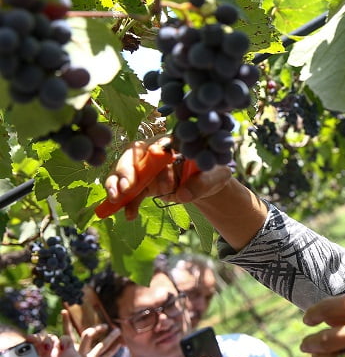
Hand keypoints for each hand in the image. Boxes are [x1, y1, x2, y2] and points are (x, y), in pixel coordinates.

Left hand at [25, 333, 102, 356]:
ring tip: (48, 346)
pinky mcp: (70, 350)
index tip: (22, 347)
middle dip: (35, 338)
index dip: (26, 348)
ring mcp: (59, 353)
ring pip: (51, 338)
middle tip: (31, 338)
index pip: (30, 353)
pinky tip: (63, 347)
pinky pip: (65, 339)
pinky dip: (63, 340)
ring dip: (48, 339)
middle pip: (39, 342)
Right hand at [62, 308, 121, 356]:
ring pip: (102, 344)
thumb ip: (71, 348)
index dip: (65, 322)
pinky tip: (121, 344)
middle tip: (105, 326)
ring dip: (112, 337)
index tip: (64, 311)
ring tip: (118, 330)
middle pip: (87, 335)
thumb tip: (72, 335)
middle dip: (96, 328)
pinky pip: (108, 355)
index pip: (67, 334)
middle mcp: (79, 354)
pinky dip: (115, 349)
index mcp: (70, 352)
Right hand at [104, 137, 231, 219]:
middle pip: (134, 156)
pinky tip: (129, 215)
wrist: (208, 186)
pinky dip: (128, 203)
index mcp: (173, 143)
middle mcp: (155, 153)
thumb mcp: (215, 176)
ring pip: (126, 174)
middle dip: (127, 170)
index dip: (152, 150)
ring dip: (117, 186)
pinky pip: (132, 193)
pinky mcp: (144, 185)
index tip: (152, 158)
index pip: (158, 142)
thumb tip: (183, 194)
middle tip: (126, 186)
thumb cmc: (212, 173)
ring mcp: (147, 169)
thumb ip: (202, 183)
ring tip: (116, 199)